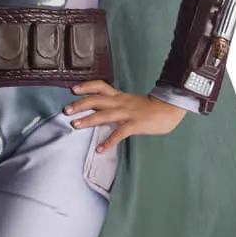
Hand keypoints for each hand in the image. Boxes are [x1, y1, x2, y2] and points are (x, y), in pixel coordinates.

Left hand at [64, 79, 187, 153]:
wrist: (169, 109)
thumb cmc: (150, 108)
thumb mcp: (131, 102)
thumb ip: (117, 104)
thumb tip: (103, 110)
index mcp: (120, 97)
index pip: (100, 87)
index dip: (86, 86)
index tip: (73, 89)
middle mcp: (120, 103)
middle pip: (96, 100)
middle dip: (80, 104)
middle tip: (66, 110)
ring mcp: (127, 113)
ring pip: (103, 115)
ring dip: (88, 120)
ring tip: (75, 125)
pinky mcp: (134, 124)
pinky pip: (118, 133)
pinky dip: (109, 142)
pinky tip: (100, 150)